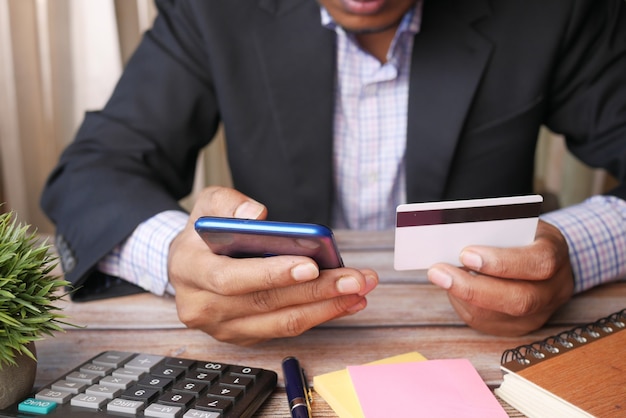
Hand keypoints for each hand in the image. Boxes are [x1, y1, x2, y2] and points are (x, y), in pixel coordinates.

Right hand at [168, 186, 377, 345]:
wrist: (188, 264)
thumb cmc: (204, 233)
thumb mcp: (208, 205)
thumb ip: (229, 203)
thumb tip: (259, 215)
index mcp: (190, 271)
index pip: (231, 278)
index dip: (272, 274)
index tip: (311, 265)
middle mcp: (202, 307)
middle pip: (266, 303)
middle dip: (316, 290)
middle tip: (355, 278)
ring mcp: (223, 327)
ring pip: (282, 323)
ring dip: (326, 307)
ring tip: (359, 289)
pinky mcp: (244, 336)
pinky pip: (287, 329)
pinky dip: (320, 315)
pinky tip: (346, 301)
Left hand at [426, 220, 574, 335]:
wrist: (541, 256)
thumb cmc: (520, 234)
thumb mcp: (514, 221)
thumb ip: (492, 228)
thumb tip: (454, 235)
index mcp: (556, 253)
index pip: (539, 262)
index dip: (502, 262)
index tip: (466, 254)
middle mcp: (554, 288)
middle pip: (520, 299)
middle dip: (473, 288)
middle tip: (439, 272)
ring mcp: (540, 313)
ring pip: (500, 316)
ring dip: (462, 297)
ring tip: (439, 277)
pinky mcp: (520, 327)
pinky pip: (488, 323)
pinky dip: (463, 305)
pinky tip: (450, 289)